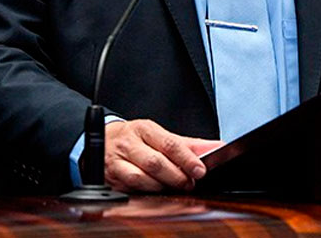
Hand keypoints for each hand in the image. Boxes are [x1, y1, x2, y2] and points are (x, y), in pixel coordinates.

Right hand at [103, 119, 221, 192]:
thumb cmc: (136, 138)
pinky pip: (129, 189)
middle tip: (189, 183)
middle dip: (175, 176)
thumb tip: (217, 148)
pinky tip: (153, 191)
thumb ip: (189, 144)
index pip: (169, 143)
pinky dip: (144, 192)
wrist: (103, 139)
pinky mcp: (109, 177)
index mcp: (145, 129)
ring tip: (172, 187)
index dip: (186, 159)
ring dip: (160, 186)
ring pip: (140, 178)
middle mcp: (129, 143)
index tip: (200, 170)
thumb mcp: (161, 135)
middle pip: (155, 163)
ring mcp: (117, 161)